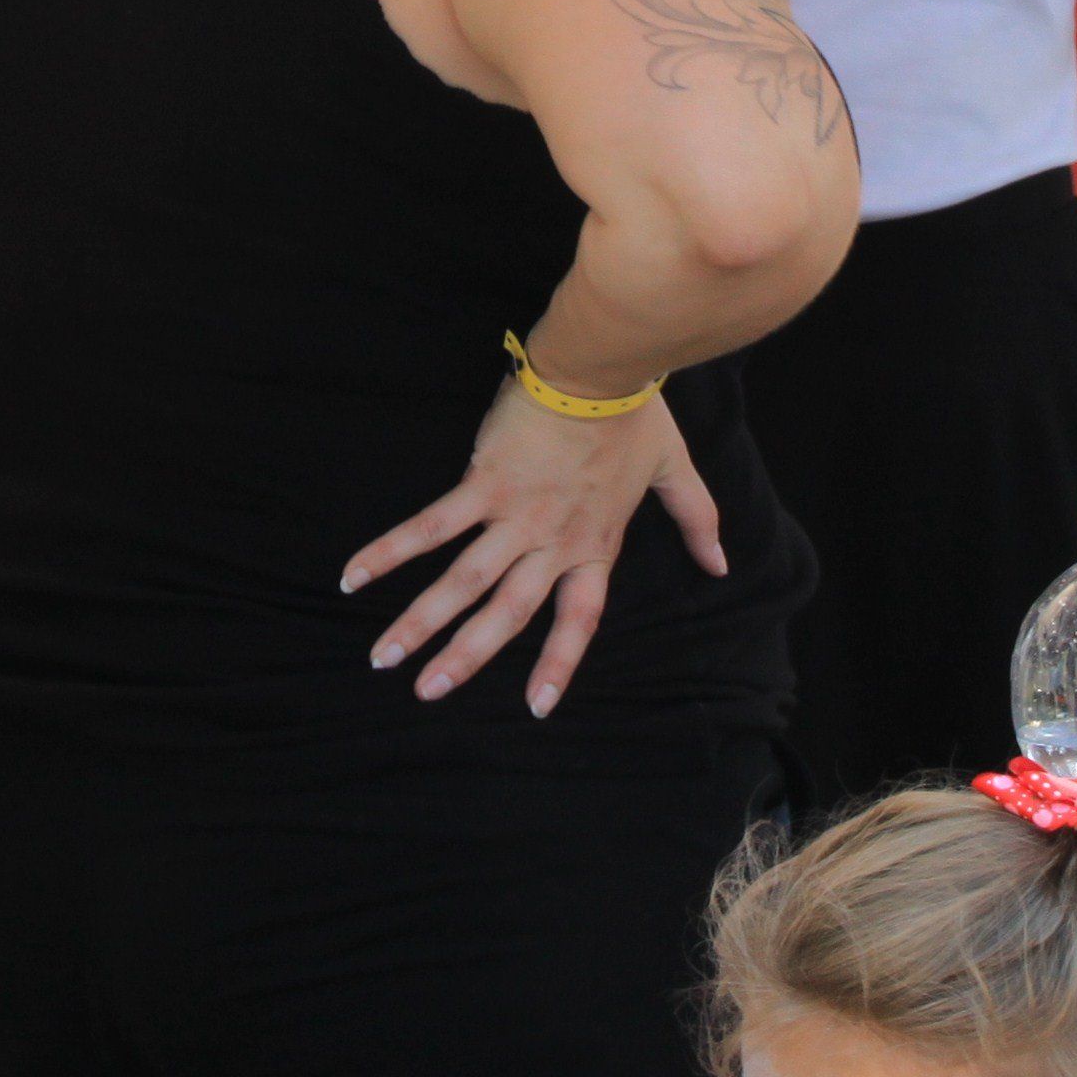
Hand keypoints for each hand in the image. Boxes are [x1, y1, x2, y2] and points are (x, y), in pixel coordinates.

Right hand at [339, 381, 725, 718]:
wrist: (601, 368)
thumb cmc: (635, 414)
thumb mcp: (674, 469)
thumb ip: (698, 520)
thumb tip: (722, 566)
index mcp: (594, 544)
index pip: (576, 620)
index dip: (558, 664)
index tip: (537, 708)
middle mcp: (551, 542)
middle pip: (506, 614)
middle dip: (465, 657)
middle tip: (427, 693)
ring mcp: (514, 516)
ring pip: (462, 582)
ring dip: (420, 622)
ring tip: (385, 657)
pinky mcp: (483, 483)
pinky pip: (431, 526)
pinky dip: (391, 552)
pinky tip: (354, 576)